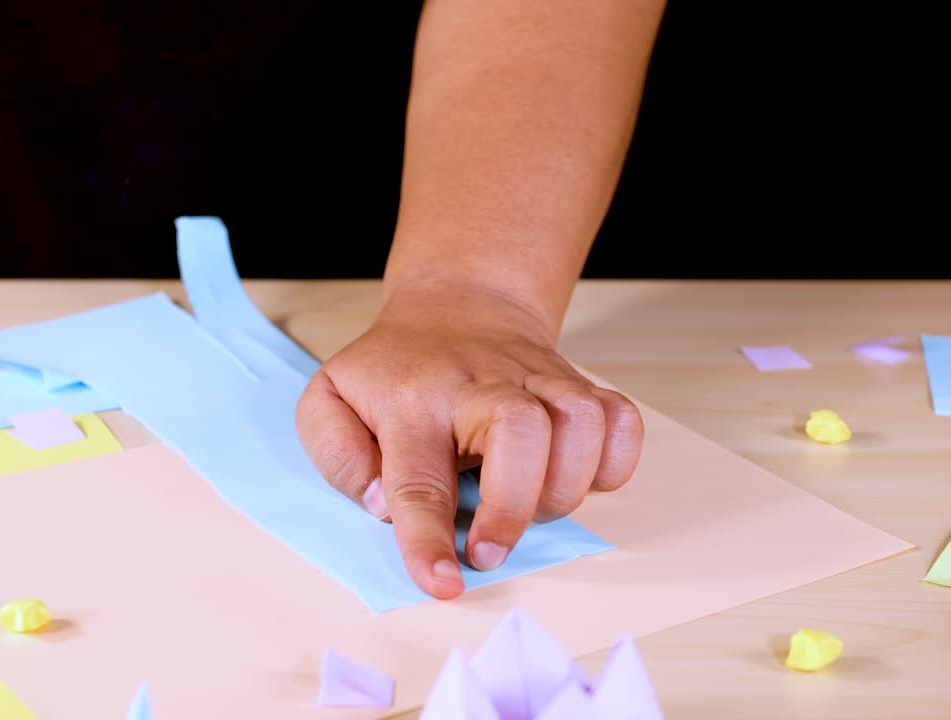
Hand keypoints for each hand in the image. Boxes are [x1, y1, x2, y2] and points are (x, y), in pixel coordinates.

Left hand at [295, 283, 643, 598]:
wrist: (460, 306)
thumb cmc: (395, 371)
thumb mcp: (330, 401)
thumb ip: (340, 457)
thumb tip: (383, 505)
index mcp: (413, 399)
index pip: (419, 478)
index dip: (429, 539)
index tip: (442, 583)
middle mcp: (481, 385)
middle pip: (520, 431)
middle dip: (513, 505)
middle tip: (489, 550)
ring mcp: (538, 379)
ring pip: (580, 423)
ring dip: (563, 486)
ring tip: (528, 506)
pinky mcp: (578, 383)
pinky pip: (620, 421)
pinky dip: (612, 463)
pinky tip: (575, 478)